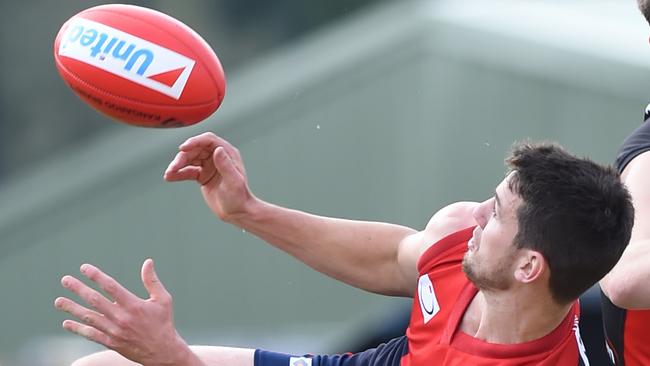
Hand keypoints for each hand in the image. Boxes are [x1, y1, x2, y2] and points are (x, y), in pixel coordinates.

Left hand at [55, 259, 202, 365]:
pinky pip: (91, 334)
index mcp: (134, 305)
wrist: (162, 351)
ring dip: (72, 309)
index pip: (111, 286)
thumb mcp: (163, 299)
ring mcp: (114, 331)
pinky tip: (67, 323)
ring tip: (58, 301)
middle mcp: (121, 318)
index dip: (96, 276)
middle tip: (65, 280)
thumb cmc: (163, 322)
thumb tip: (148, 262)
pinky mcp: (111, 342)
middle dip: (78, 289)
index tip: (84, 268)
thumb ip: (152, 281)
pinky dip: (78, 329)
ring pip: (89, 318)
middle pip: (95, 300)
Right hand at [164, 132, 255, 222]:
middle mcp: (217, 156)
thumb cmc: (239, 197)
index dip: (195, 142)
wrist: (237, 212)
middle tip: (173, 167)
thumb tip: (218, 149)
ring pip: (189, 160)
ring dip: (178, 165)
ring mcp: (209, 165)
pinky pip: (188, 171)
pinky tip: (169, 177)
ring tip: (168, 174)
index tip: (183, 148)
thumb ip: (226, 165)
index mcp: (227, 153)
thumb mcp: (233, 182)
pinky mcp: (202, 175)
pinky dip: (178, 174)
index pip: (209, 141)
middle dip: (183, 157)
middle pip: (196, 150)